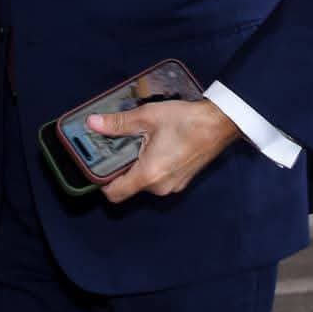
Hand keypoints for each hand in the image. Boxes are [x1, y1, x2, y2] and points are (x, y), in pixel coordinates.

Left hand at [86, 99, 240, 204]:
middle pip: (128, 186)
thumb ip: (118, 124)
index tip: (95, 164)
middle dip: (119, 167)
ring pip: (143, 181)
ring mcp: (173, 186)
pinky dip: (150, 166)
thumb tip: (93, 123)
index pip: (115, 194)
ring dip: (136, 165)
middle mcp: (160, 187)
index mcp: (149, 175)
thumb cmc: (186, 121)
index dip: (101, 181)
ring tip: (135, 141)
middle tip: (115, 144)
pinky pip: (157, 178)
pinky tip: (152, 145)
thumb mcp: (147, 117)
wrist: (219, 124)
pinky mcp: (181, 180)